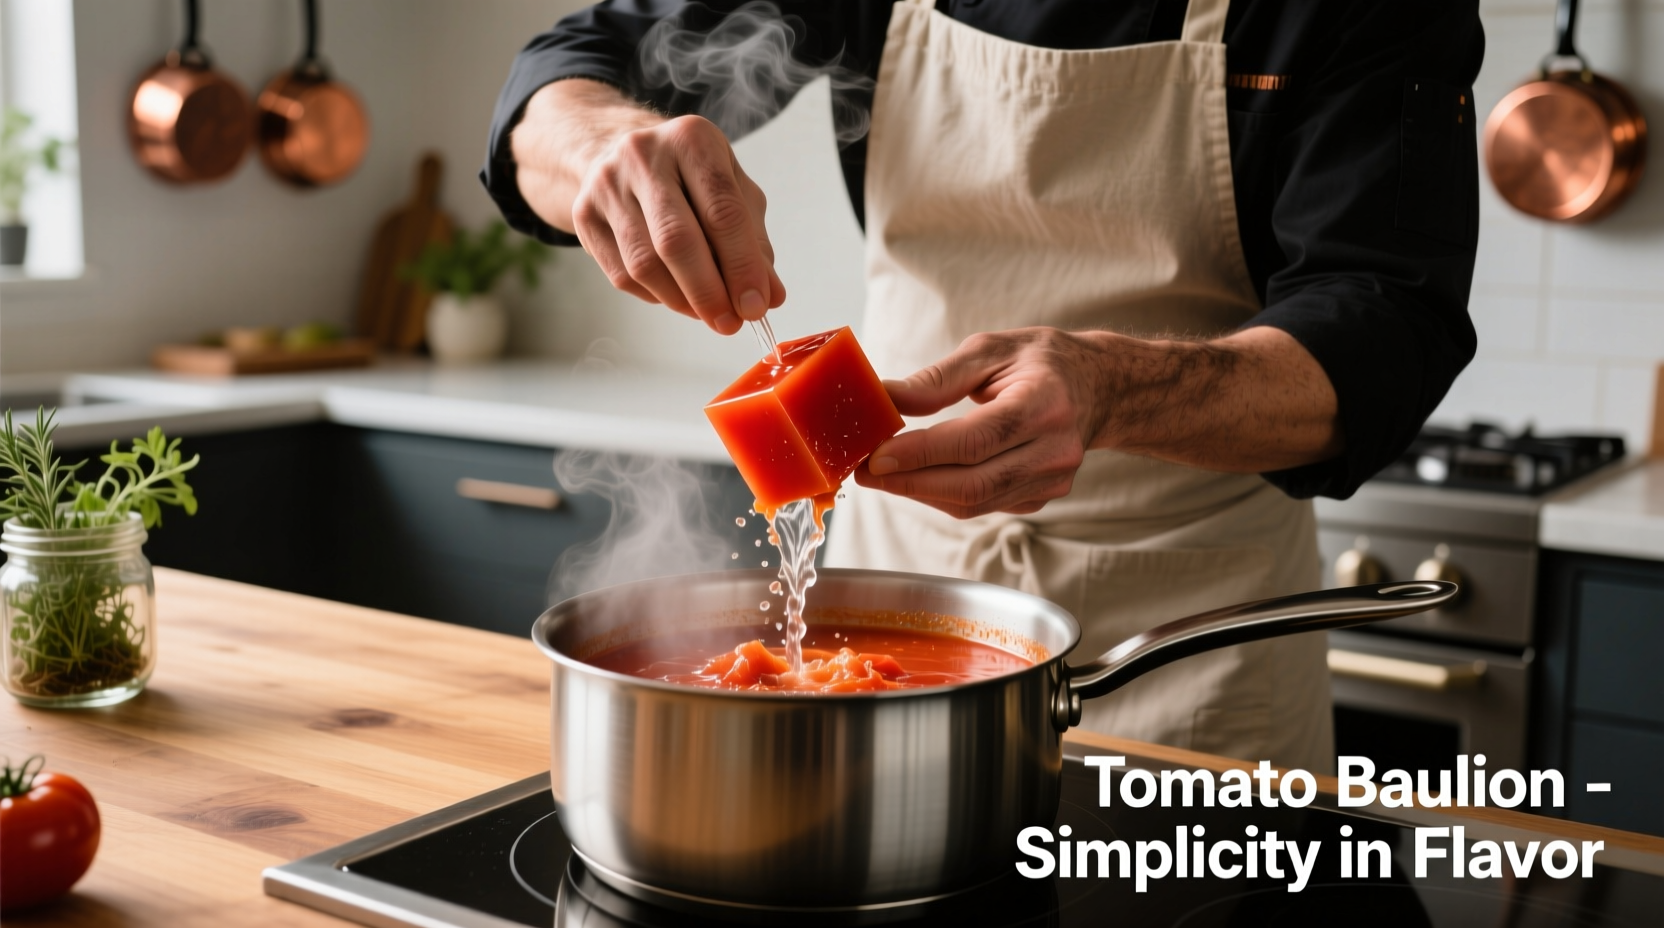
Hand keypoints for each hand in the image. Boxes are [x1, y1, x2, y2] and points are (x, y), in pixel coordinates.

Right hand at [513, 80, 784, 333]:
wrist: (619, 152)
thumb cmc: (689, 176)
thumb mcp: (733, 191)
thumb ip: (754, 242)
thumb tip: (769, 296)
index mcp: (692, 140)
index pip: (722, 212)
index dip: (742, 266)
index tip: (757, 306)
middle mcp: (644, 155)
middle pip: (677, 240)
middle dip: (708, 292)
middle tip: (730, 323)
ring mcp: (607, 184)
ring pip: (645, 264)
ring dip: (682, 301)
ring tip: (706, 313)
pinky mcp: (584, 214)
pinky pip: (622, 275)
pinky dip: (656, 296)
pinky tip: (676, 296)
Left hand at [854, 326, 1344, 519]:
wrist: (1100, 388)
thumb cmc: (1041, 362)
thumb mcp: (990, 350)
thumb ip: (936, 379)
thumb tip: (882, 399)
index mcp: (1044, 403)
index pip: (976, 439)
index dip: (923, 453)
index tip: (876, 455)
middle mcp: (1055, 449)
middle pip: (972, 482)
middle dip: (909, 482)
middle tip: (864, 471)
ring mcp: (1053, 480)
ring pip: (973, 502)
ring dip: (919, 493)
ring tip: (880, 475)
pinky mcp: (1043, 498)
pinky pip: (982, 507)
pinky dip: (943, 496)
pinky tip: (917, 479)